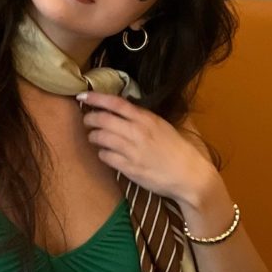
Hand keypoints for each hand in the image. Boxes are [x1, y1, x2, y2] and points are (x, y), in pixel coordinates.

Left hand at [78, 91, 213, 204]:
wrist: (189, 175)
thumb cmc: (178, 149)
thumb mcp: (163, 125)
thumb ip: (143, 117)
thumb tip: (123, 108)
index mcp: (146, 119)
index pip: (116, 103)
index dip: (96, 98)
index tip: (82, 96)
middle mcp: (137, 132)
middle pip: (103, 119)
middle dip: (89, 118)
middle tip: (87, 120)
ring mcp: (131, 151)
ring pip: (100, 137)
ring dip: (93, 136)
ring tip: (94, 136)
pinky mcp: (128, 168)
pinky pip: (105, 156)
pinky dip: (102, 153)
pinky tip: (106, 153)